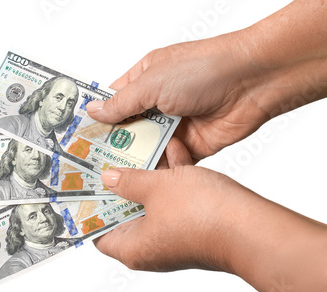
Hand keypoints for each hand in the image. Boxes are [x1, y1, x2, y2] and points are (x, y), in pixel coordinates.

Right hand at [87, 37, 272, 160]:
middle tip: (92, 164)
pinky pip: (169, 162)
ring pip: (147, 148)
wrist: (253, 83)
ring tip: (114, 176)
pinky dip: (160, 169)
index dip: (99, 118)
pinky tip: (144, 179)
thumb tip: (93, 111)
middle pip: (129, 128)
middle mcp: (159, 102)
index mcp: (146, 79)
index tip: (81, 137)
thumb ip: (122, 103)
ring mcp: (175, 125)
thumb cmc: (203, 69)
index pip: (115, 101)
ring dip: (135, 159)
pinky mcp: (191, 146)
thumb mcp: (152, 83)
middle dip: (114, 144)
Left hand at [94, 138, 326, 291]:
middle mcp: (151, 247)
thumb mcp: (156, 188)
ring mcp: (173, 236)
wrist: (253, 227)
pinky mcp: (193, 225)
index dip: (88, 210)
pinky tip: (172, 149)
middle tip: (106, 160)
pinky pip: (174, 200)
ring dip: (148, 176)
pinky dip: (171, 178)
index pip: (98, 232)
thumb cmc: (202, 215)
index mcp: (133, 247)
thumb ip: (129, 181)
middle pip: (124, 213)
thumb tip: (109, 178)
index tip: (82, 187)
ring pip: (152, 202)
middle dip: (118, 185)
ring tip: (135, 149)